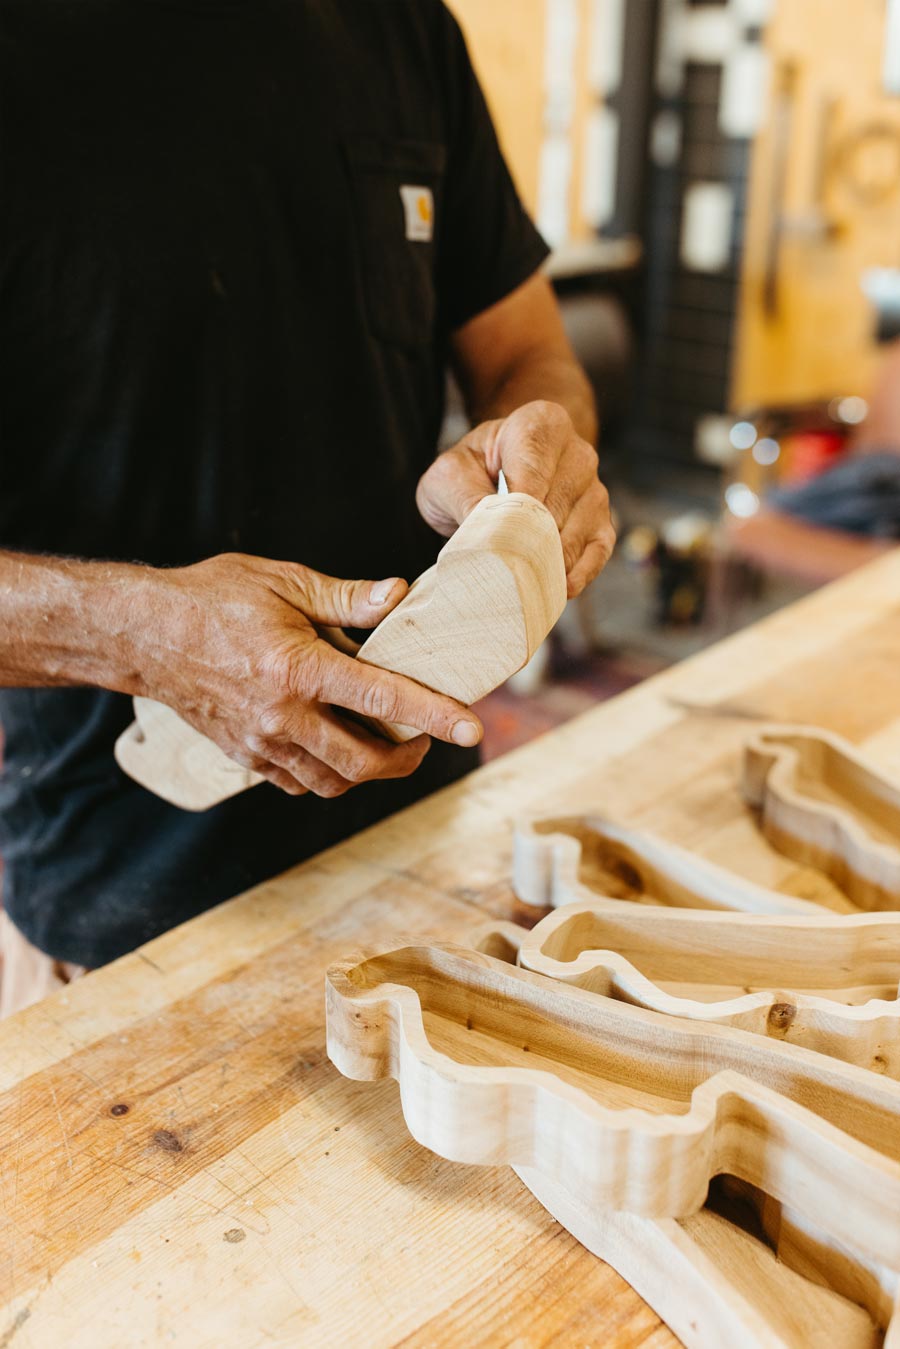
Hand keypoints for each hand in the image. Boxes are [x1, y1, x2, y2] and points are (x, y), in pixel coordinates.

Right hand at [134, 553, 482, 797]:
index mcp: (298, 667)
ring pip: (334, 782)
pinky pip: (301, 783)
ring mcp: (261, 743)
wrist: (143, 635)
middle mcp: (281, 715)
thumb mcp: (283, 581)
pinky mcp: (245, 756)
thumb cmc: (213, 598)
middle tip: (426, 738)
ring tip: (388, 744)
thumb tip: (399, 596)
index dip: (434, 716)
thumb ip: (346, 598)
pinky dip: (330, 774)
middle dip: (407, 758)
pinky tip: (339, 746)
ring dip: (370, 772)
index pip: (383, 699)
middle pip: (364, 762)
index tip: (472, 728)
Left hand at [416, 400, 614, 596]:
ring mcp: (595, 490)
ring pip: (576, 534)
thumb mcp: (449, 476)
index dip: (515, 510)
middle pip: (556, 508)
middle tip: (498, 567)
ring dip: (546, 562)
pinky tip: (554, 589)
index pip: (533, 472)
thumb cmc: (471, 472)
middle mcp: (578, 454)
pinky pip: (597, 553)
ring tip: (516, 580)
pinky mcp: (603, 523)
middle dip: (527, 542)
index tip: (496, 536)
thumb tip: (491, 532)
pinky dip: (575, 576)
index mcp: (542, 425)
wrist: (495, 476)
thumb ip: (464, 496)